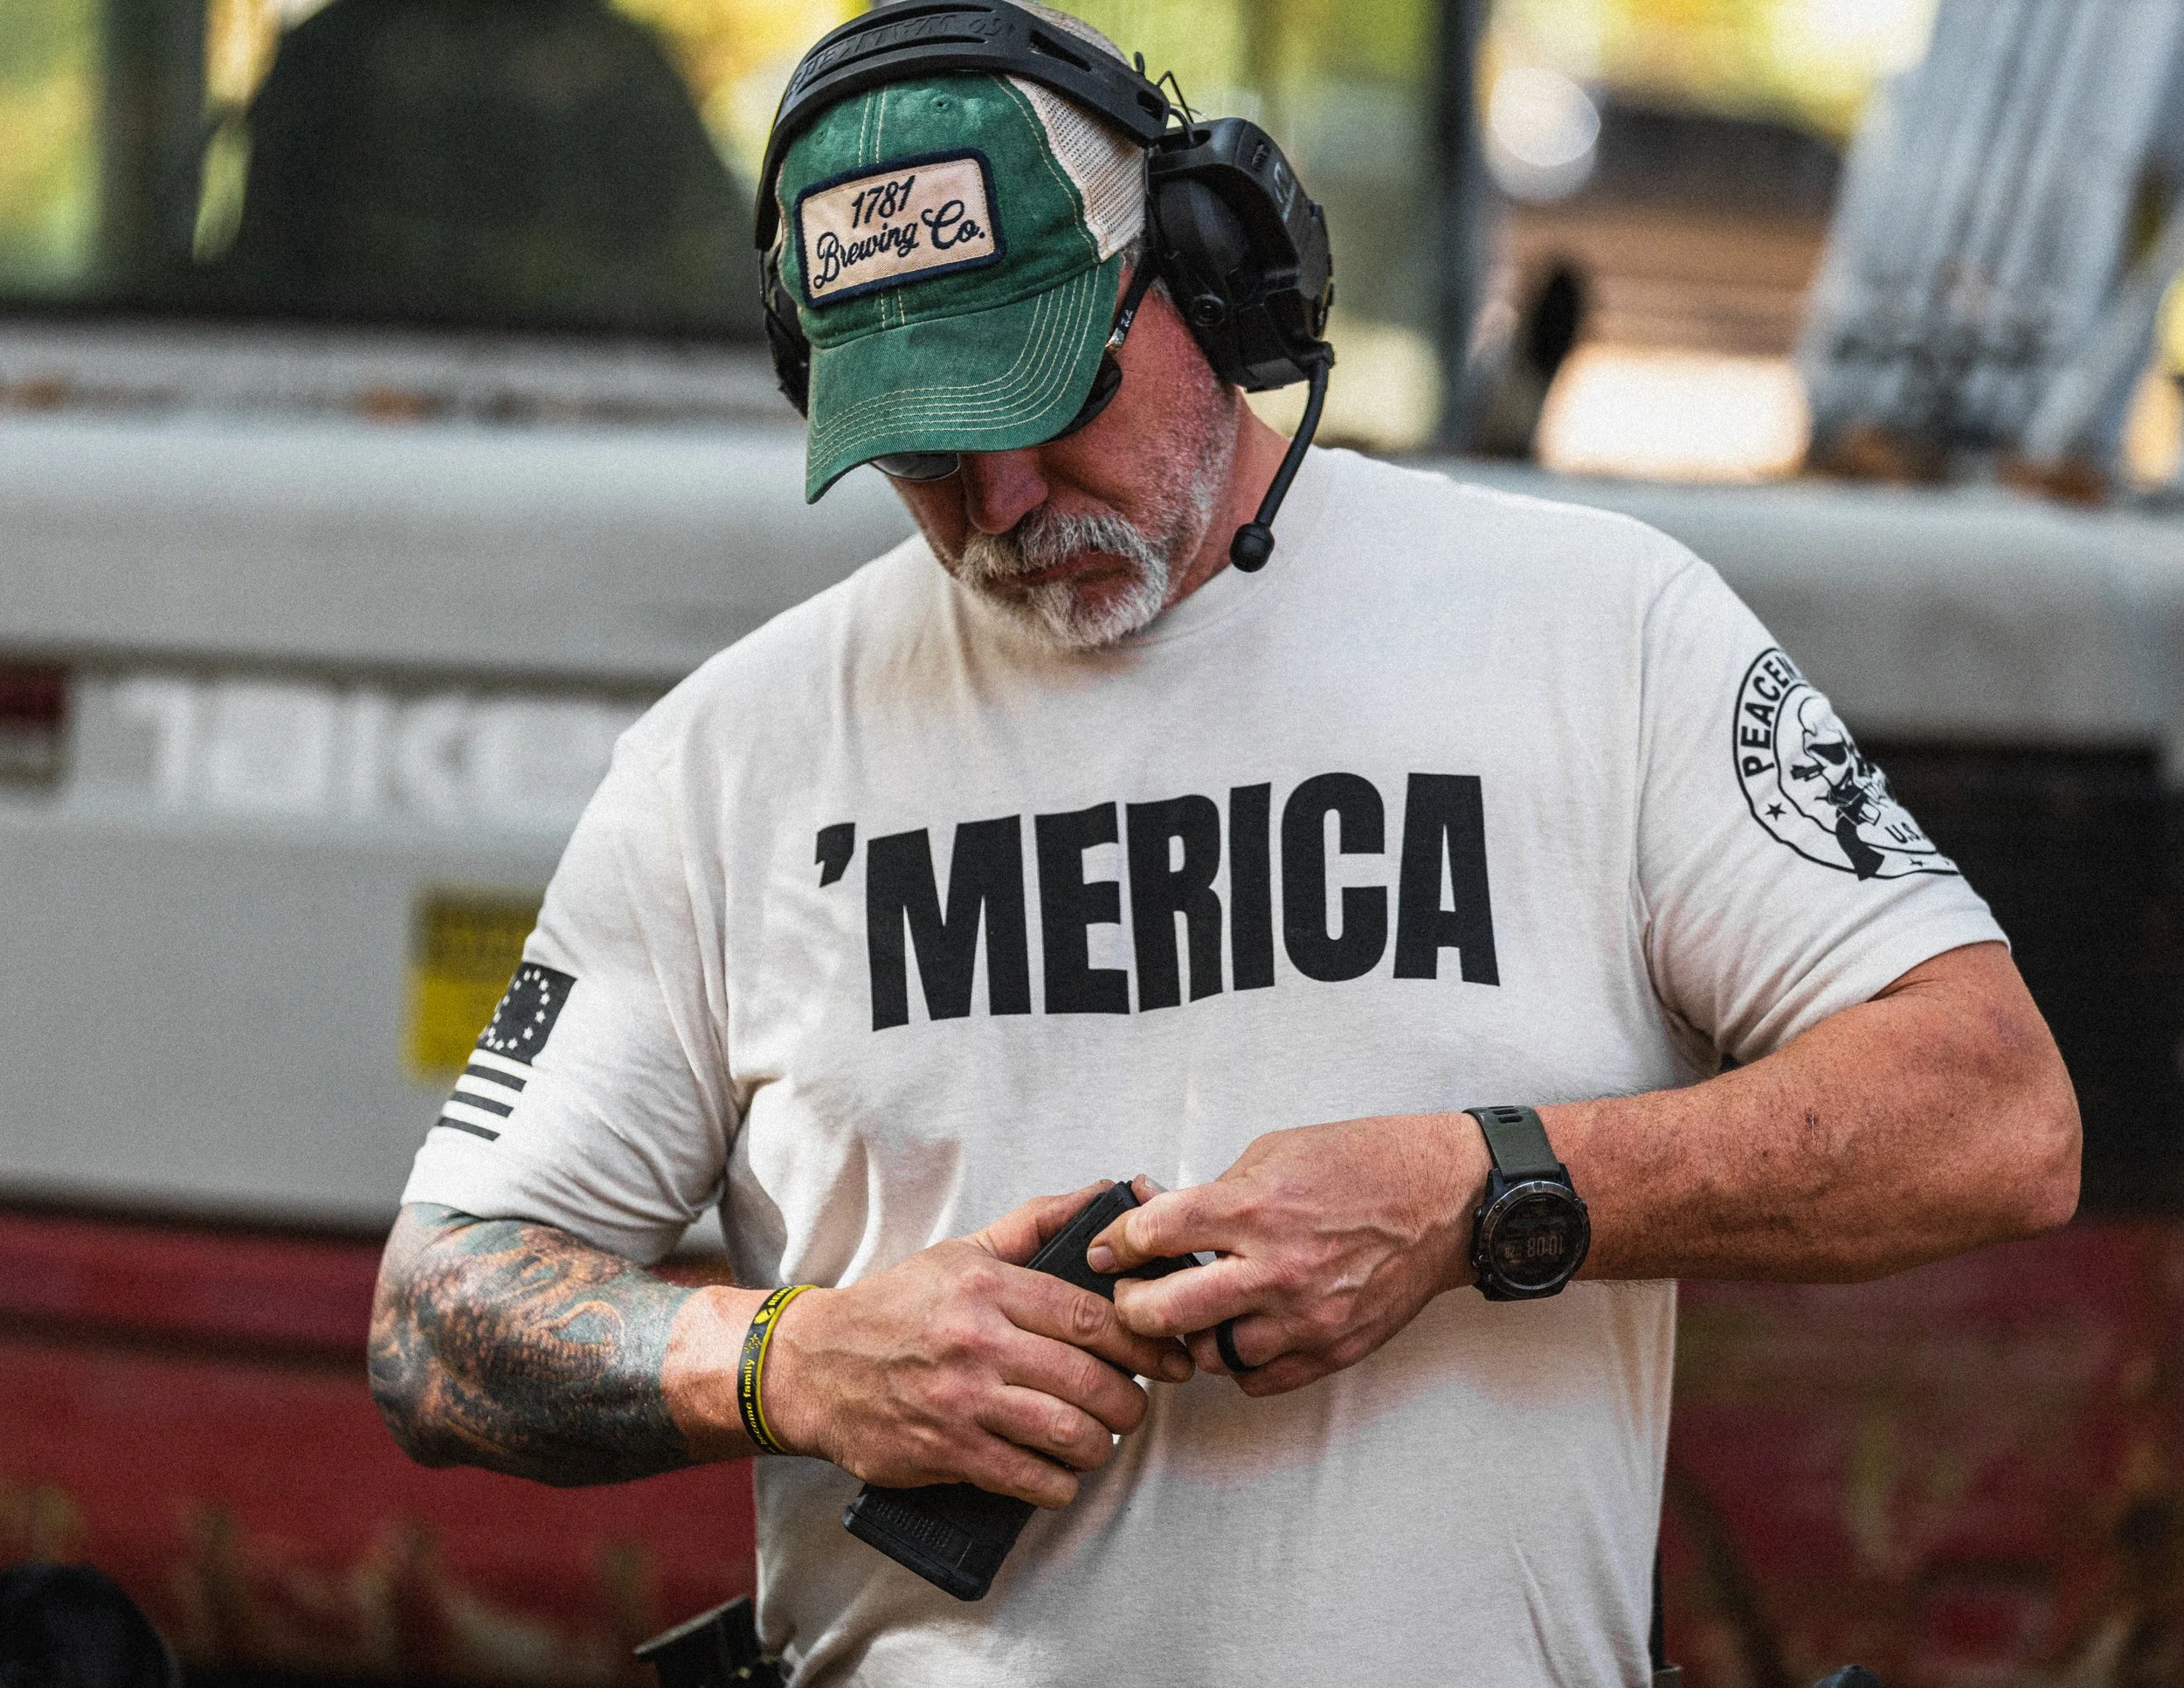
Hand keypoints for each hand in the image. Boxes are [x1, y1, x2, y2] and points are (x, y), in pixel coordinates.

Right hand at [760, 1184, 1193, 1507]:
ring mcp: (961, 1401)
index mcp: (988, 1288)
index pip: (1090, 1316)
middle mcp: (977, 1342)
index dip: (1143, 1343)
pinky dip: (1059, 1483)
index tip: (1169, 1358)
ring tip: (1099, 1439)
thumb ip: (1035, 1225)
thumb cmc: (897, 1306)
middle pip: (1089, 1380)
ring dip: (1099, 1445)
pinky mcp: (945, 1451)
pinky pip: (1027, 1478)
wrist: (814, 1366)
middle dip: (1130, 1402)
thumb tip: (1101, 1194)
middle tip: (1134, 1407)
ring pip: (1066, 1433)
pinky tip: (1061, 1474)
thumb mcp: (963, 1252)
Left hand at [1088, 1116, 1485, 1396]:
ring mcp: (1304, 1317)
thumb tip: (1159, 1216)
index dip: (1114, 1244)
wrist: (1444, 1200)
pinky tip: (1239, 1331)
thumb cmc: (1362, 1165)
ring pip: (1207, 1356)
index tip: (1107, 1250)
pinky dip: (1237, 1361)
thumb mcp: (1274, 1152)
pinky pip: (1256, 1379)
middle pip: (1160, 1313)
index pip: (1151, 1237)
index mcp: (1252, 1209)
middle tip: (1129, 1294)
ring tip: (1193, 1312)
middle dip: (1129, 1305)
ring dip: (1189, 1337)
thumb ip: (1216, 1192)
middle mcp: (1273, 1269)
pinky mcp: (1330, 1349)